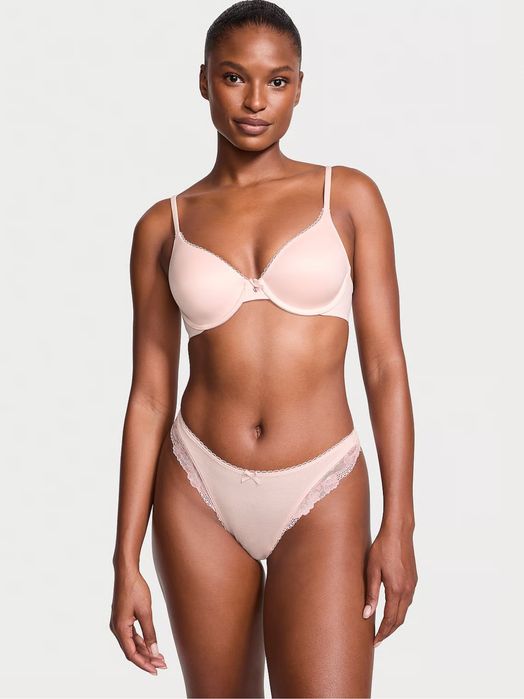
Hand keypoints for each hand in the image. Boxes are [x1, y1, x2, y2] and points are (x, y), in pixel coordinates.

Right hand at [109, 567, 167, 674]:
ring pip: (132, 643)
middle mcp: (117, 628)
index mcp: (120, 628)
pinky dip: (142, 641)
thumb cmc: (135, 589)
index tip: (156, 670)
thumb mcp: (146, 612)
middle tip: (163, 664)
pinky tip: (152, 644)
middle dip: (147, 658)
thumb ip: (150, 633)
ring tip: (160, 657)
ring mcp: (119, 623)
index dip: (144, 664)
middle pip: (132, 650)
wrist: (127, 572)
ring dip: (145, 650)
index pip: (131, 654)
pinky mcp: (123, 618)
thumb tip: (154, 651)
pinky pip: (132, 635)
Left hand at [362, 525, 417, 647]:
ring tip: (382, 628)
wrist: (399, 532)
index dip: (382, 633)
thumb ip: (371, 593)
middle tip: (377, 640)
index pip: (389, 619)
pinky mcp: (413, 580)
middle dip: (388, 632)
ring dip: (394, 622)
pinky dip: (399, 611)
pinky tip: (390, 610)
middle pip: (399, 620)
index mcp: (396, 589)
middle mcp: (407, 590)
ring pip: (404, 611)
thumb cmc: (382, 548)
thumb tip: (367, 615)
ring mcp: (412, 585)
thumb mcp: (372, 569)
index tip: (374, 642)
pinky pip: (407, 602)